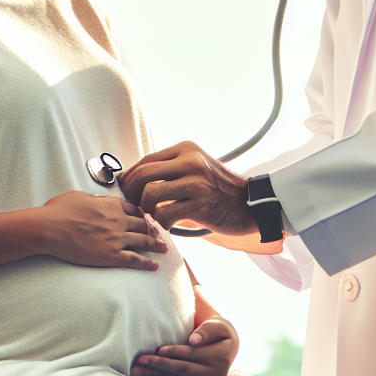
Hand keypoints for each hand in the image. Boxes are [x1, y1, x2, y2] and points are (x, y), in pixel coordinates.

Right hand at [37, 190, 167, 270]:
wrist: (50, 227)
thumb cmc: (59, 210)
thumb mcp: (79, 196)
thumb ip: (95, 198)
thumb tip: (102, 200)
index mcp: (110, 204)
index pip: (133, 208)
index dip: (142, 214)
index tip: (146, 218)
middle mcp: (118, 220)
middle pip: (142, 224)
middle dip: (152, 229)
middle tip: (159, 234)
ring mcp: (116, 238)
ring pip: (143, 241)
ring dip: (156, 245)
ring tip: (163, 249)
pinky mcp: (111, 255)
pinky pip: (134, 260)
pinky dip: (146, 263)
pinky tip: (154, 266)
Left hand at [119, 141, 256, 234]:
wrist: (252, 204)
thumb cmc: (218, 189)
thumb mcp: (196, 167)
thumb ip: (171, 169)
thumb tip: (134, 177)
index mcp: (186, 150)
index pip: (147, 160)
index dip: (130, 176)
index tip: (123, 188)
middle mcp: (190, 162)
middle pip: (144, 175)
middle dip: (131, 192)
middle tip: (132, 205)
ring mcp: (196, 183)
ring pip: (151, 194)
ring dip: (145, 209)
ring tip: (150, 216)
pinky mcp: (200, 205)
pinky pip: (166, 214)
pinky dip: (160, 223)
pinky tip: (165, 225)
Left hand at [130, 317, 238, 375]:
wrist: (227, 349)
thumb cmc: (218, 332)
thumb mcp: (218, 326)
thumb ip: (207, 330)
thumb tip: (193, 340)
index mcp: (220, 356)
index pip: (193, 354)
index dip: (176, 351)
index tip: (159, 349)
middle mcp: (216, 375)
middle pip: (184, 370)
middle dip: (161, 366)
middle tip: (140, 360)